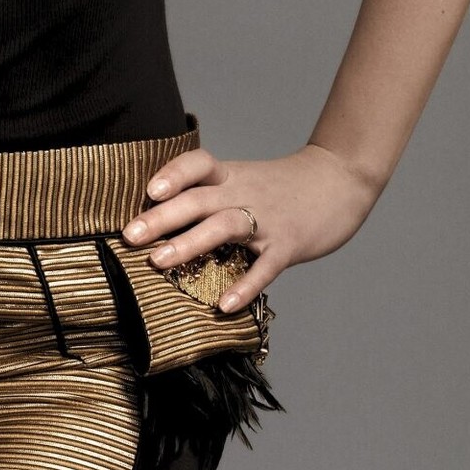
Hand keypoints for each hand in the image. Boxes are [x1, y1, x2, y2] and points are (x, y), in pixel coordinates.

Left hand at [120, 140, 380, 308]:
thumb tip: (161, 218)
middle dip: (161, 217)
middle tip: (129, 236)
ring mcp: (267, 219)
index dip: (174, 173)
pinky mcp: (289, 244)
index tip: (149, 190)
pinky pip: (265, 267)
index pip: (198, 163)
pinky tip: (224, 306)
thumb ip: (211, 194)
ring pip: (224, 227)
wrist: (339, 180)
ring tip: (158, 263)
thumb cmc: (283, 186)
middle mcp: (244, 193)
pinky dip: (245, 285)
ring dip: (189, 243)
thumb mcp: (244, 179)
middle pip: (198, 200)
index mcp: (231, 176)